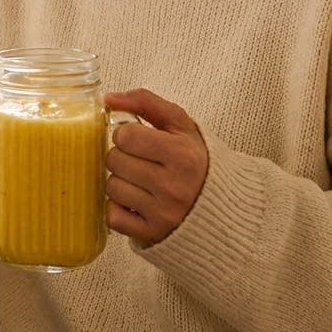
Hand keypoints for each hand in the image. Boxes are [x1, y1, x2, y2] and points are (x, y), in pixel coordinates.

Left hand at [103, 89, 208, 245]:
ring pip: (111, 187)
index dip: (127, 134)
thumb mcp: (180, 124)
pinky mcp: (151, 233)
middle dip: (122, 156)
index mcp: (182, 154)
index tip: (138, 139)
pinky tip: (134, 202)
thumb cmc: (194, 160)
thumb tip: (109, 98)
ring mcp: (162, 213)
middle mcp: (173, 186)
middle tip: (139, 160)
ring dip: (119, 181)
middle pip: (114, 160)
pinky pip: (112, 216)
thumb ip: (146, 102)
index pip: (126, 136)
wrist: (221, 205)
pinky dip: (117, 208)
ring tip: (139, 181)